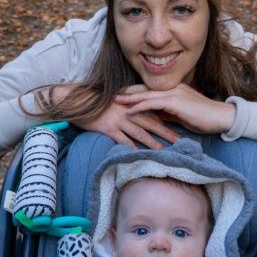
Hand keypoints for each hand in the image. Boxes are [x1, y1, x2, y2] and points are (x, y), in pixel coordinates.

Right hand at [51, 84, 179, 149]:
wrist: (76, 99)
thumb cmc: (95, 100)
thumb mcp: (115, 100)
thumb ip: (128, 105)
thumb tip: (140, 114)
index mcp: (131, 102)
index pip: (152, 111)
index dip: (167, 118)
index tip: (180, 125)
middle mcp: (128, 110)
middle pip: (152, 122)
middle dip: (166, 132)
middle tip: (180, 141)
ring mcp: (119, 119)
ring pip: (141, 133)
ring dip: (154, 143)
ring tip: (165, 152)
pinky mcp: (108, 128)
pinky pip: (123, 140)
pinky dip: (133, 149)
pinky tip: (140, 156)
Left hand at [114, 83, 235, 135]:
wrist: (220, 117)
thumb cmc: (203, 117)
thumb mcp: (181, 113)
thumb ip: (167, 112)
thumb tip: (153, 115)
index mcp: (174, 89)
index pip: (150, 88)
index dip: (135, 90)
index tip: (122, 93)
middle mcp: (173, 88)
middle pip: (145, 88)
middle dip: (128, 91)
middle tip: (113, 94)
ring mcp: (174, 93)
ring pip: (147, 94)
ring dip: (130, 98)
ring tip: (116, 101)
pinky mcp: (175, 102)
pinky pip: (153, 103)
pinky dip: (140, 107)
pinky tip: (130, 111)